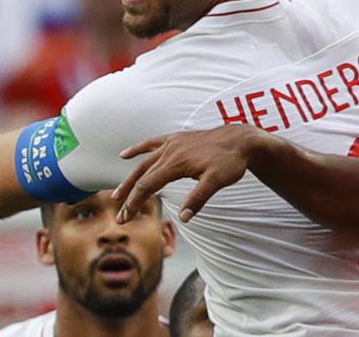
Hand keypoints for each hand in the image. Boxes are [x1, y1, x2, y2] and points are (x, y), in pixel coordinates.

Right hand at [112, 125, 267, 224]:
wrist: (241, 139)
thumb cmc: (230, 162)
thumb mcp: (217, 182)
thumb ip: (199, 199)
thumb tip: (184, 218)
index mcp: (176, 163)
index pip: (147, 186)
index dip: (134, 203)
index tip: (125, 219)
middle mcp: (169, 151)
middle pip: (141, 176)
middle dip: (129, 197)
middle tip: (120, 216)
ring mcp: (172, 143)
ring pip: (143, 162)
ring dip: (129, 178)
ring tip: (117, 194)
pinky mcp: (176, 139)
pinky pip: (151, 143)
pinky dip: (137, 149)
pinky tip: (125, 155)